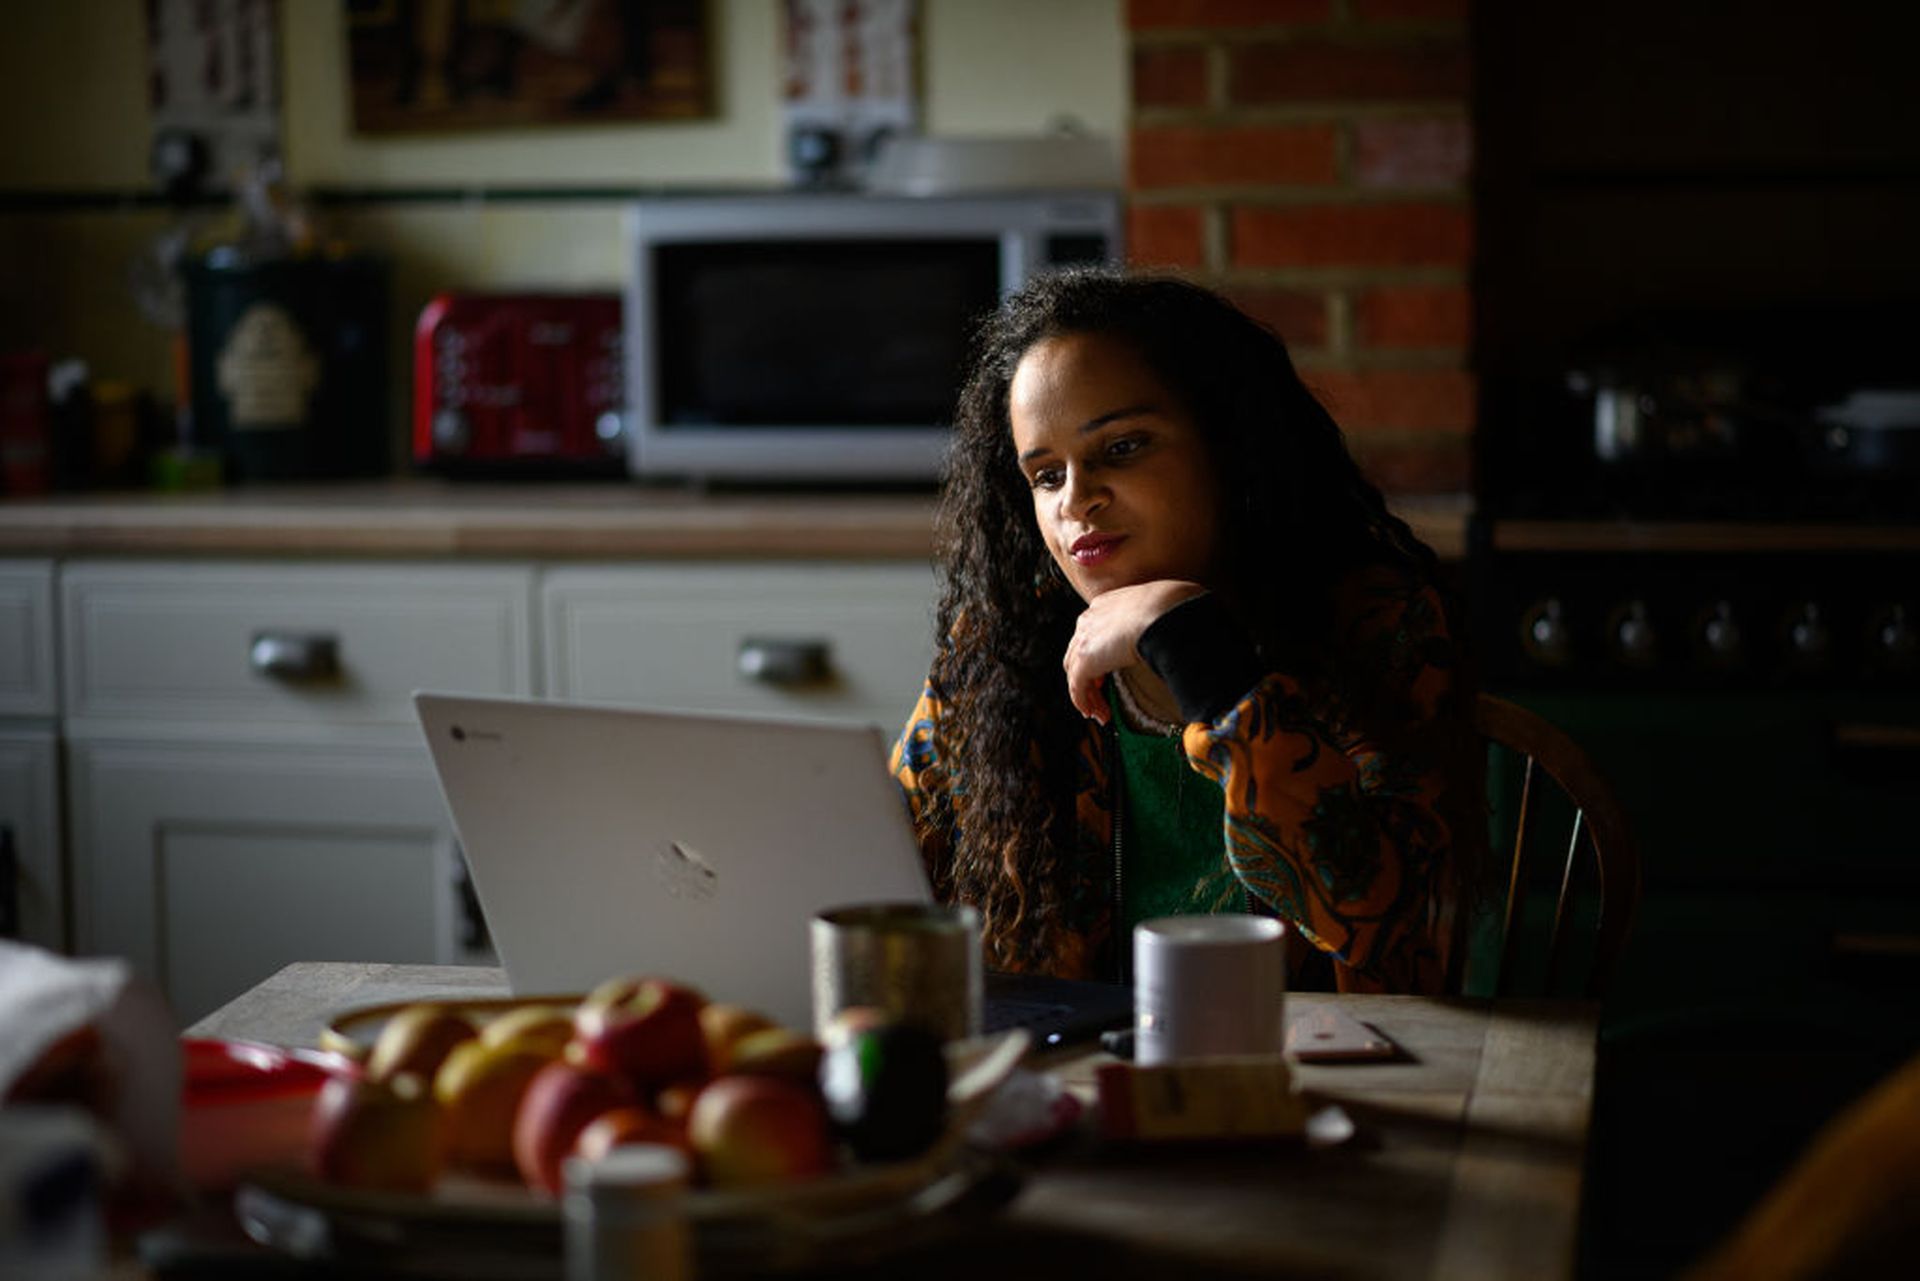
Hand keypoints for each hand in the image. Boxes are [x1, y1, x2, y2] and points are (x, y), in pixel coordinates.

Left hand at [1063, 581, 1206, 722]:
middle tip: (1102, 692)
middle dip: (1088, 675)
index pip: (1092, 633)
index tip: (1106, 669)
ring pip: (1076, 673)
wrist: (1163, 611)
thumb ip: (1156, 621)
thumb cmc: (1171, 607)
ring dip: (1088, 694)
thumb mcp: (1159, 609)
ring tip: (1101, 712)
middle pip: (1078, 653)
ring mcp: (1084, 640)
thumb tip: (1178, 630)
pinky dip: (1084, 702)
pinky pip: (1077, 688)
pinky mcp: (1085, 661)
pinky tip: (1096, 713)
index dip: (1097, 653)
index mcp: (1104, 604)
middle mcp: (1089, 620)